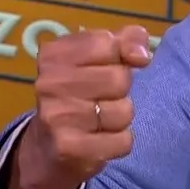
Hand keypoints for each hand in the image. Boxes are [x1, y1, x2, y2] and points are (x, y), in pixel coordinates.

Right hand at [6, 25, 152, 188]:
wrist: (48, 148)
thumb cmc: (79, 94)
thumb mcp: (96, 58)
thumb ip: (125, 40)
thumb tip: (141, 54)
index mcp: (54, 55)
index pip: (107, 43)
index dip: (122, 56)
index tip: (114, 65)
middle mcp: (50, 83)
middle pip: (119, 79)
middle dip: (121, 91)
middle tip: (102, 99)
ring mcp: (57, 116)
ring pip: (124, 112)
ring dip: (120, 119)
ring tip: (99, 121)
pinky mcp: (68, 148)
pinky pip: (123, 141)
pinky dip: (120, 142)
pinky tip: (100, 140)